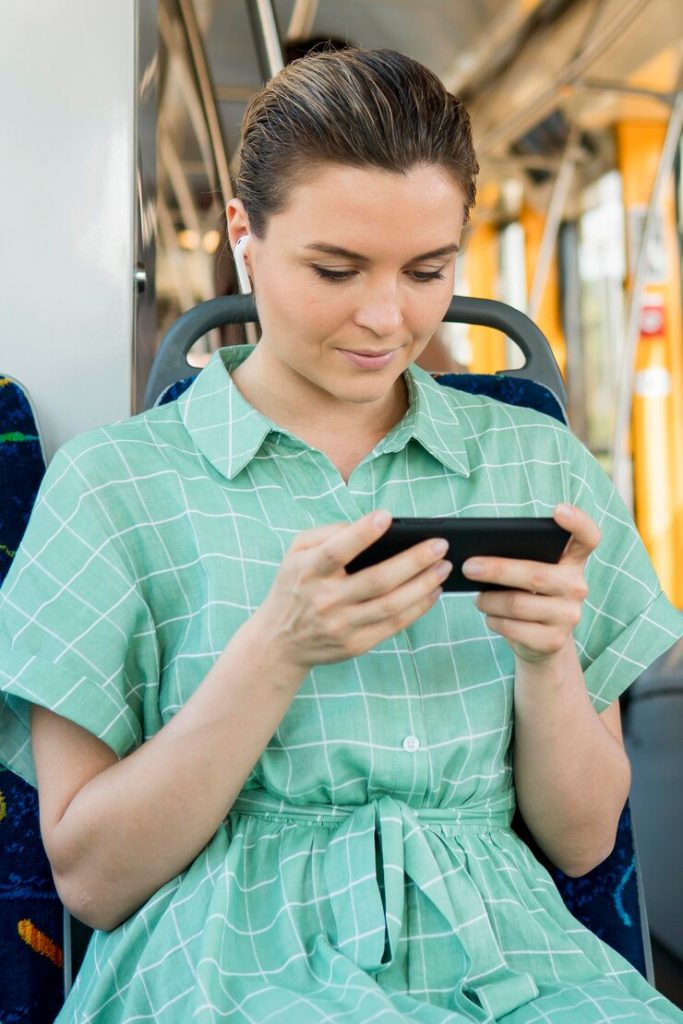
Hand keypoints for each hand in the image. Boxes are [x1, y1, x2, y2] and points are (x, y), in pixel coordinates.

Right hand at [257, 511, 452, 669]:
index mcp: (309, 571)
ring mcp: (342, 625)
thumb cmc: (295, 585)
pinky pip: (394, 625)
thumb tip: (364, 526)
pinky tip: (433, 591)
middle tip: (440, 545)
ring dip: (423, 585)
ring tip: (444, 566)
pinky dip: (418, 608)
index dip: (361, 534)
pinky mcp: (355, 644)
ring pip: (391, 605)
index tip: (386, 516)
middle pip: (377, 580)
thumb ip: (325, 534)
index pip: (336, 551)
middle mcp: (325, 599)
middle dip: (413, 561)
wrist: (280, 642)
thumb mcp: (295, 553)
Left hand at [462, 504, 600, 663]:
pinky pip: (514, 628)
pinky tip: (490, 617)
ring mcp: (570, 616)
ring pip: (518, 604)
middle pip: (536, 574)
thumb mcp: (528, 572)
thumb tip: (478, 556)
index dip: (578, 522)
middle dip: (496, 569)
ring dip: (489, 600)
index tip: (559, 509)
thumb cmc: (528, 594)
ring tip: (478, 598)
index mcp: (573, 561)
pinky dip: (494, 621)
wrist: (541, 641)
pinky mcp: (555, 641)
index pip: (588, 537)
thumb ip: (517, 558)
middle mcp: (578, 586)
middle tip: (468, 566)